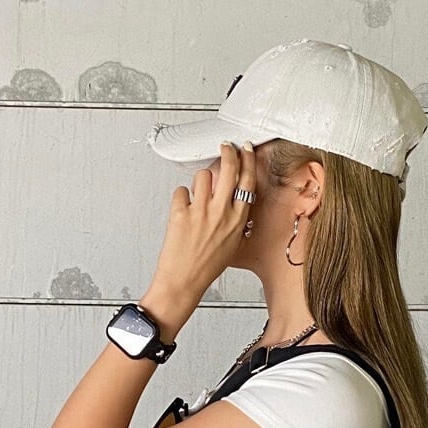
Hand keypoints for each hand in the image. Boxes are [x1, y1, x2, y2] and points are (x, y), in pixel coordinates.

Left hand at [144, 141, 255, 332]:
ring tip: (197, 195)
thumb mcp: (232, 245)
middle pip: (228, 168)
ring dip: (200, 181)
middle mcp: (221, 213)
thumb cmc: (207, 267)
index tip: (245, 151)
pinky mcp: (181, 213)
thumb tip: (236, 203)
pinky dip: (180, 198)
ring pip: (203, 176)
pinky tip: (182, 211)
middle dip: (227, 152)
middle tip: (224, 147)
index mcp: (237, 220)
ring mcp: (201, 211)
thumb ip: (235, 221)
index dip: (247, 161)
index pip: (247, 181)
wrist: (184, 280)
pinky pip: (181, 191)